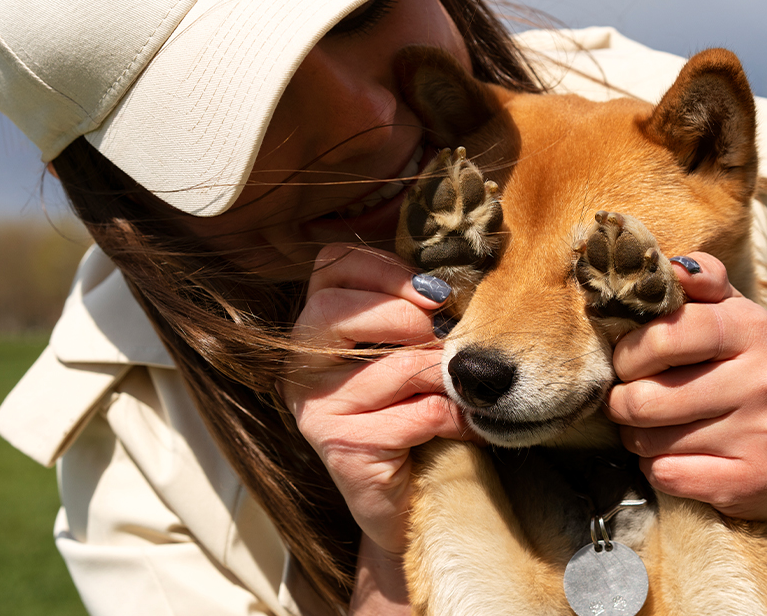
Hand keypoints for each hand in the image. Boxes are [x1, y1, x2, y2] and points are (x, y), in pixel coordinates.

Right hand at [279, 244, 468, 554]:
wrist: (408, 499)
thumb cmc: (410, 410)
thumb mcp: (406, 348)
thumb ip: (412, 305)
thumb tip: (452, 271)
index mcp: (313, 326)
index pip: (330, 267)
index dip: (385, 268)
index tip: (433, 290)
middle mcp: (300, 365)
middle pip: (334, 310)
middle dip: (404, 315)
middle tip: (444, 332)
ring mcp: (315, 409)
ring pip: (393, 366)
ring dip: (442, 373)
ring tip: (463, 385)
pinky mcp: (344, 449)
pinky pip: (416, 416)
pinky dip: (454, 417)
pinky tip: (466, 424)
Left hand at [606, 252, 766, 519]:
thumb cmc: (731, 368)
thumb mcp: (723, 314)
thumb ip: (700, 281)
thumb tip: (675, 266)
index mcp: (753, 326)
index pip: (663, 334)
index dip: (628, 353)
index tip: (627, 361)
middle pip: (647, 397)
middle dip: (622, 401)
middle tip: (629, 399)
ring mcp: (765, 432)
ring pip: (651, 440)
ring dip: (637, 436)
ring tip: (655, 427)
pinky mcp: (757, 479)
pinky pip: (668, 474)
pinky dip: (657, 469)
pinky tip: (677, 457)